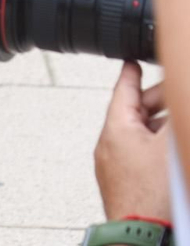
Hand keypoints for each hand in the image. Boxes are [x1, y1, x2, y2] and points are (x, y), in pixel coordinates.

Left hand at [94, 62, 170, 220]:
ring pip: (142, 137)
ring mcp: (116, 167)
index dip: (132, 74)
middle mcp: (111, 146)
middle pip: (137, 113)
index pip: (124, 91)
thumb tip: (178, 110)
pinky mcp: (126, 184)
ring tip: (179, 124)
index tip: (132, 62)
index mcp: (117, 129)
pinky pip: (142, 156)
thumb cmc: (154, 196)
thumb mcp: (172, 145)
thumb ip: (177, 118)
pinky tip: (173, 153)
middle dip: (159, 103)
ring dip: (162, 128)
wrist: (145, 236)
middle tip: (176, 93)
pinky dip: (159, 149)